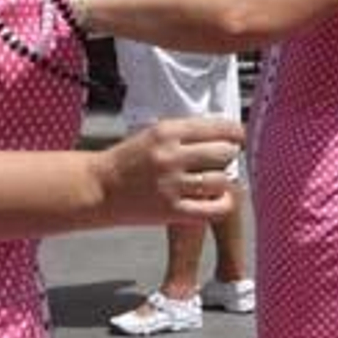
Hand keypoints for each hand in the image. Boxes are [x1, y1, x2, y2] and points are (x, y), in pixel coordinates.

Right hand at [94, 117, 243, 224]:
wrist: (98, 188)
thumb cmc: (128, 160)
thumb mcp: (154, 134)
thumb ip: (187, 132)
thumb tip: (227, 134)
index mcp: (166, 131)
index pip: (217, 127)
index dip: (235, 133)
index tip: (238, 137)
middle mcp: (170, 156)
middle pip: (224, 152)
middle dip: (230, 155)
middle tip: (225, 159)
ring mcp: (171, 184)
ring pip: (221, 179)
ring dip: (225, 179)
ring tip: (217, 179)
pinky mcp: (171, 210)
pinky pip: (213, 208)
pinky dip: (223, 203)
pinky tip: (219, 199)